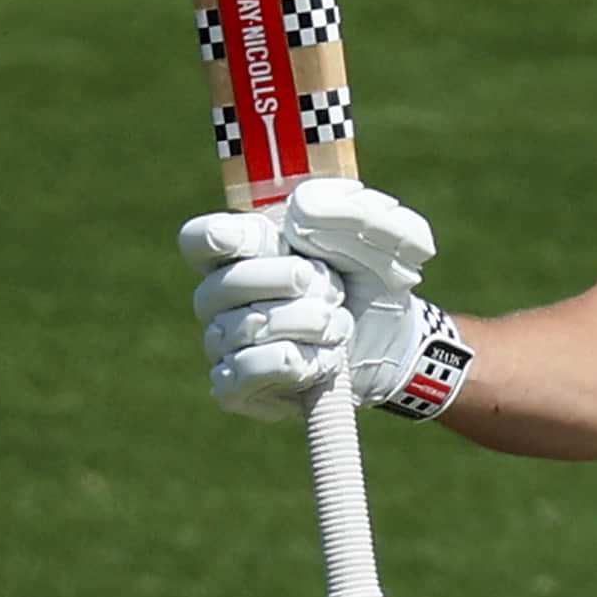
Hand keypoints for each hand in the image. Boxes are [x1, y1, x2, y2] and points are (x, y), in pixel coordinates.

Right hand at [182, 179, 455, 421]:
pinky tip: (324, 359)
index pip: (199, 239)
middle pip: (224, 285)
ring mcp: (226, 343)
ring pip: (241, 330)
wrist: (398, 342)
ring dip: (306, 325)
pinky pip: (241, 373)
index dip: (225, 238)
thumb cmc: (375, 278)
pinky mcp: (238, 388)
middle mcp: (223, 296)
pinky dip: (291, 363)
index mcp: (244, 248)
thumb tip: (300, 207)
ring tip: (340, 324)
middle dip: (294, 284)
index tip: (270, 240)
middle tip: (336, 289)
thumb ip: (346, 209)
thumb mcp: (382, 232)